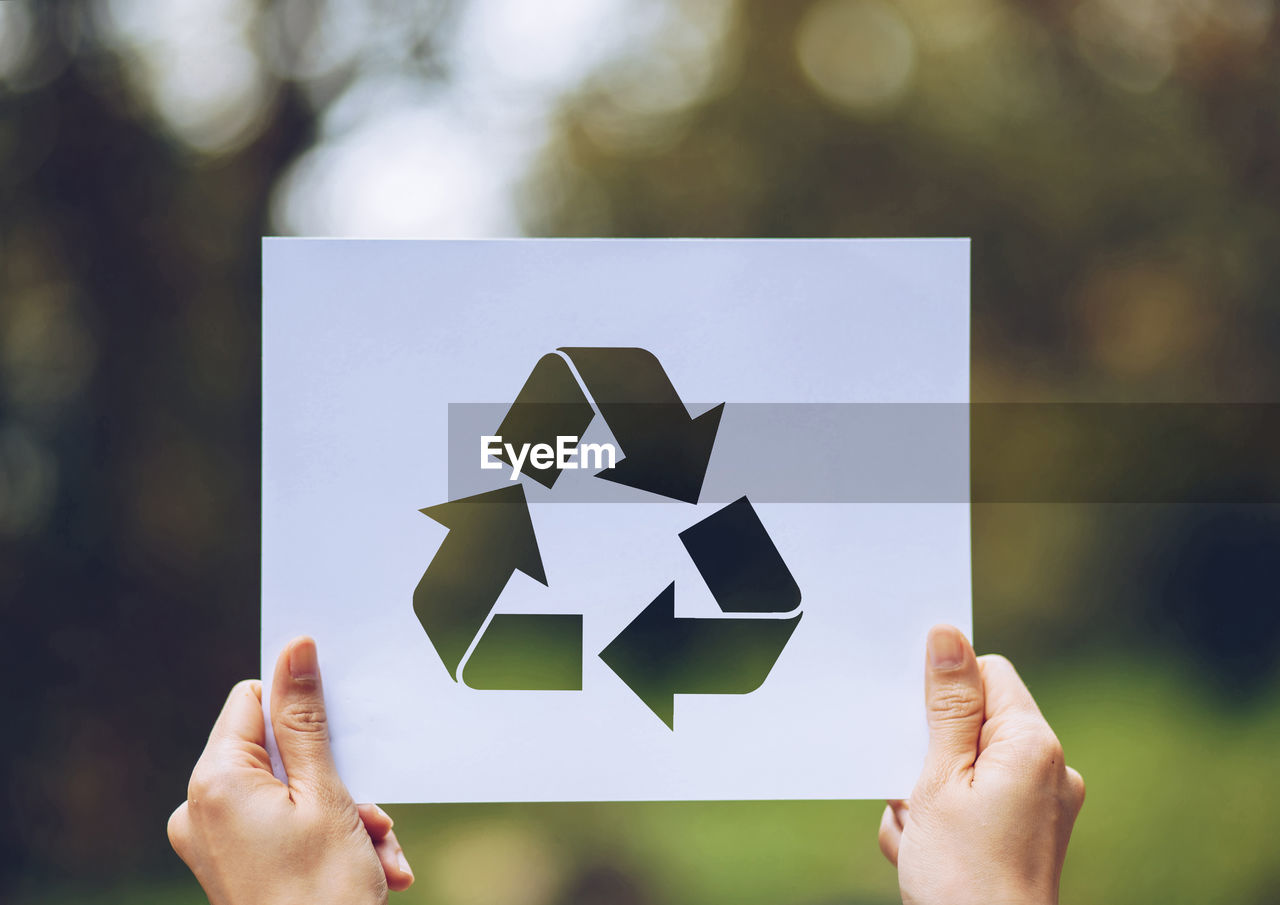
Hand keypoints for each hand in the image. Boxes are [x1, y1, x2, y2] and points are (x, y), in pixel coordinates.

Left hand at [167, 637, 414, 904]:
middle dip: (338, 776)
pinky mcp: (233, 866)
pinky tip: (369, 868)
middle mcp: (202, 808)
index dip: (304, 709)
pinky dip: (329, 840)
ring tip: (376, 853)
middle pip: (280, 751)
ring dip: (345, 815)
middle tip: (372, 815)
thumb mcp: (327, 793)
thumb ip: (306, 718)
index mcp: (215, 781)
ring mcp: (215, 842)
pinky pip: (284, 828)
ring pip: (292, 792)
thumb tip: (295, 647)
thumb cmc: (322, 895)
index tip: (344, 733)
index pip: (254, 700)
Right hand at [877, 626, 1084, 904]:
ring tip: (919, 837)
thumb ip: (947, 705)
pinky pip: (976, 804)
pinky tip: (927, 854)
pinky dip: (944, 822)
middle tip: (912, 796)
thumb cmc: (964, 879)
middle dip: (928, 755)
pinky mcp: (1029, 833)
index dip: (944, 689)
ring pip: (965, 768)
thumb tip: (947, 635)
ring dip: (927, 795)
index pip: (988, 673)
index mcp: (1033, 746)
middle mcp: (1049, 770)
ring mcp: (1042, 805)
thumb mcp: (939, 779)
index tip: (911, 720)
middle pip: (974, 722)